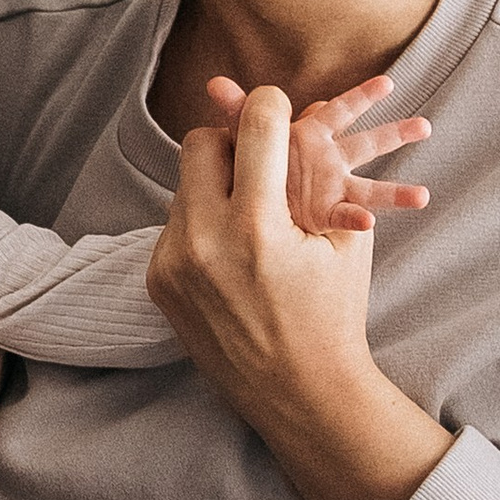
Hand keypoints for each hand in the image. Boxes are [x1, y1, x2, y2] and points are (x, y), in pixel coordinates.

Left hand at [148, 87, 451, 499]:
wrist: (301, 394)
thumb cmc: (333, 312)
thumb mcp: (342, 237)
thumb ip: (314, 168)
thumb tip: (294, 106)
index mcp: (258, 228)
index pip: (254, 126)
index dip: (269, 105)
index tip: (276, 106)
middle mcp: (204, 242)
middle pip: (200, 142)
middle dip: (232, 141)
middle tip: (261, 161)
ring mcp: (172, 264)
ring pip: (186, 183)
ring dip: (218, 185)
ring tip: (254, 216)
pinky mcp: (157, 282)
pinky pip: (175, 223)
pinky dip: (204, 224)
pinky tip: (234, 253)